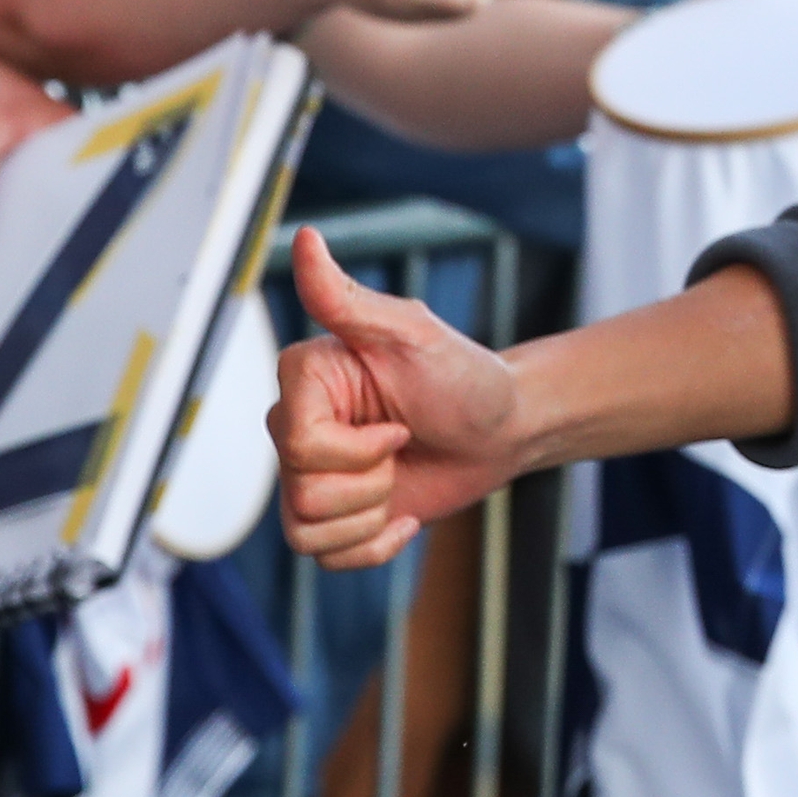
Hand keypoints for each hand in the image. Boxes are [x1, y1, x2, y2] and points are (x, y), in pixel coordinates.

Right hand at [269, 227, 526, 566]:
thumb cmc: (464, 376)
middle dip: (370, 482)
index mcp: (304, 378)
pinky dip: (372, 547)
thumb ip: (347, 298)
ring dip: (371, 515)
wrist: (502, 430)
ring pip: (307, 529)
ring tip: (399, 475)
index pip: (295, 441)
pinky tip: (403, 519)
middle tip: (403, 445)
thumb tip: (304, 240)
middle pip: (300, 489)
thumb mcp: (413, 333)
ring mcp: (311, 472)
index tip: (400, 423)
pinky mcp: (333, 514)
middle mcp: (296, 423)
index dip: (356, 449)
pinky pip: (324, 556)